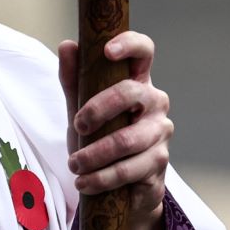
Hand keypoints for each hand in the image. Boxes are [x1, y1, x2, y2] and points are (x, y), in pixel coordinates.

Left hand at [57, 30, 170, 229]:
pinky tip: (84, 182)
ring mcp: (160, 131)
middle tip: (77, 126)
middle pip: (130, 92)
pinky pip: (129, 169)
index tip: (107, 51)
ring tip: (74, 165)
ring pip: (127, 139)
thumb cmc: (101, 135)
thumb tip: (68, 45)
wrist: (119, 184)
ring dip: (94, 154)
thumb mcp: (81, 107)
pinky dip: (101, 177)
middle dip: (97, 109)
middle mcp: (155, 101)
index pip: (144, 51)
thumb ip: (74, 79)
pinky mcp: (160, 162)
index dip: (129, 44)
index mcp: (137, 80)